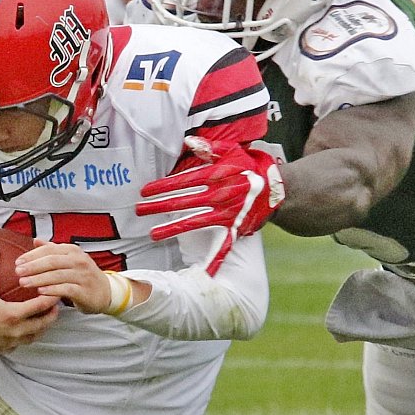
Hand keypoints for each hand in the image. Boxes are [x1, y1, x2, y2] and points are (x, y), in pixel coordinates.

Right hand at [0, 246, 59, 353]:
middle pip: (43, 324)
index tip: (57, 289)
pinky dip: (27, 335)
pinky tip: (25, 327)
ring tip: (44, 315)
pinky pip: (21, 343)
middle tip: (56, 303)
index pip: (41, 306)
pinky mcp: (2, 349)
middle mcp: (14, 331)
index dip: (52, 297)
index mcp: (12, 315)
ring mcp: (9, 342)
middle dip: (52, 314)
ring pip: (34, 336)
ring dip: (41, 326)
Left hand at [15, 242, 123, 313]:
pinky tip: (40, 292)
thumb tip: (35, 240)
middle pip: (52, 261)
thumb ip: (52, 250)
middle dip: (33, 266)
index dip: (32, 256)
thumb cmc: (82, 275)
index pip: (49, 250)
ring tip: (23, 283)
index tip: (17, 262)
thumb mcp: (69, 259)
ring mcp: (83, 275)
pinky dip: (52, 290)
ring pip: (57, 275)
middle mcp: (79, 260)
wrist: (105, 292)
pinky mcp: (85, 291)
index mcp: (73, 251)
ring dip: (38, 279)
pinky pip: (66, 289)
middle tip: (17, 271)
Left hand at [135, 135, 283, 272]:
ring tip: (153, 234)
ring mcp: (227, 214)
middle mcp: (220, 195)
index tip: (144, 191)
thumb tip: (189, 142)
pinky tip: (202, 272)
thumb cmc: (249, 166)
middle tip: (138, 210)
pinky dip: (214, 260)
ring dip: (172, 229)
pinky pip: (223, 246)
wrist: (275, 188)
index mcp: (217, 176)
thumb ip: (209, 147)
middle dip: (158, 206)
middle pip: (183, 202)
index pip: (183, 182)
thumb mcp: (231, 150)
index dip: (162, 186)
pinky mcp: (234, 228)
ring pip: (194, 222)